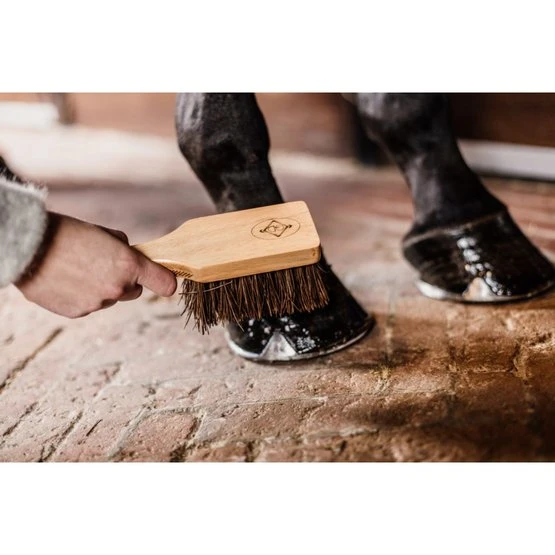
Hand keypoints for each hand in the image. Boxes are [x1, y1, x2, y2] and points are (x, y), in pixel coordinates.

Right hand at [15, 212, 176, 317]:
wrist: (26, 248)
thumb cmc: (65, 233)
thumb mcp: (104, 233)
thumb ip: (123, 249)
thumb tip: (130, 256)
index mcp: (128, 265)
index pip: (164, 283)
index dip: (166, 281)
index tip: (168, 281)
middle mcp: (117, 288)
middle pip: (134, 291)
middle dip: (125, 281)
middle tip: (104, 266)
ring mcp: (97, 304)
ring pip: (109, 298)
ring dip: (100, 288)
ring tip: (77, 270)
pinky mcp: (78, 313)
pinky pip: (89, 305)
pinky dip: (82, 296)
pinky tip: (66, 280)